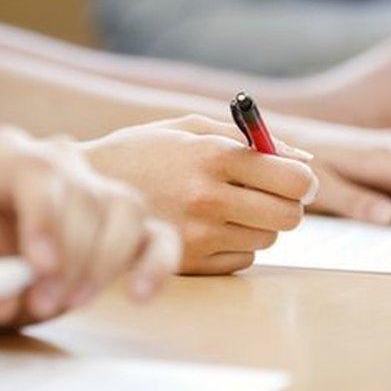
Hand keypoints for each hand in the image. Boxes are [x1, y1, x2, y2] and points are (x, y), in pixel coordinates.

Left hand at [0, 127, 180, 326]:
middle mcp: (58, 159)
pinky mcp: (127, 225)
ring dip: (104, 263)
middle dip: (70, 256)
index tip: (39, 265)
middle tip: (44, 303)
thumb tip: (1, 302)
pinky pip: (158, 236)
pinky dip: (156, 266)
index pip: (38, 171)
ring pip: (125, 208)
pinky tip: (138, 296)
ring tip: (73, 302)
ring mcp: (98, 187)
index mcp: (5, 154)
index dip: (44, 217)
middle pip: (84, 196)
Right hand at [82, 115, 318, 274]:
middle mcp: (207, 197)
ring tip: (227, 207)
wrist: (86, 190)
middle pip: (288, 216)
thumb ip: (249, 139)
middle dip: (289, 205)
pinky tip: (209, 228)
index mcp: (212, 156)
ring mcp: (197, 234)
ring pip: (267, 239)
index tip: (298, 180)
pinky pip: (242, 259)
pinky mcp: (188, 262)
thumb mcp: (190, 128)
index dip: (304, 180)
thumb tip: (303, 160)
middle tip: (271, 196)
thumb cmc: (144, 151)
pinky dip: (235, 245)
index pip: (292, 178)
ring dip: (258, 224)